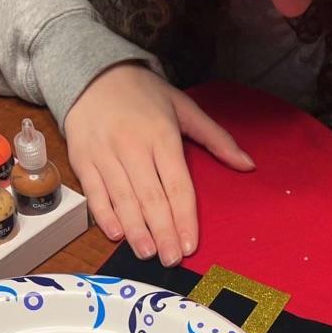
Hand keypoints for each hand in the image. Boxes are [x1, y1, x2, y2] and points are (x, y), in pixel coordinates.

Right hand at [64, 64, 254, 263]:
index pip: (177, 185)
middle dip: (163, 232)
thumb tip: (248, 165)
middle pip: (151, 197)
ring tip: (148, 253)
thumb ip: (216, 138)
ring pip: (123, 199)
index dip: (185, 217)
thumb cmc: (143, 94)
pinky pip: (95, 193)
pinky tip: (117, 234)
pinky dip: (105, 216)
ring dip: (136, 230)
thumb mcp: (184, 107)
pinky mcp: (83, 159)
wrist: (93, 73)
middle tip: (172, 259)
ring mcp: (104, 153)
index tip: (191, 244)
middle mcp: (132, 146)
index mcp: (161, 135)